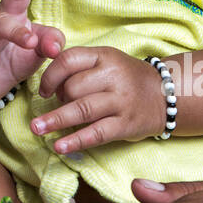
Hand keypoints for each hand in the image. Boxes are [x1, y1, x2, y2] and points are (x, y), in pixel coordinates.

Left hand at [33, 47, 166, 152]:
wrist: (166, 95)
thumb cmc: (126, 78)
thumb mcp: (107, 61)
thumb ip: (81, 66)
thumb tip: (48, 83)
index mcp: (105, 56)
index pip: (69, 60)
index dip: (50, 76)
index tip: (43, 90)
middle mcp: (113, 76)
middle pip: (73, 87)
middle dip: (59, 99)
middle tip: (58, 105)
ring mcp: (121, 101)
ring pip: (82, 109)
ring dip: (55, 120)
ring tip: (37, 129)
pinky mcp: (126, 124)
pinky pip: (97, 133)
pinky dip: (76, 140)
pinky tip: (60, 146)